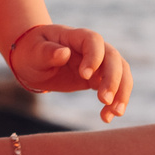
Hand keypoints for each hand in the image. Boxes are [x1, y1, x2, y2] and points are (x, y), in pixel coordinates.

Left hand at [10, 24, 133, 121]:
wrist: (33, 62)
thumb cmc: (32, 52)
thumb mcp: (33, 52)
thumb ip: (47, 52)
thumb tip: (63, 52)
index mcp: (75, 37)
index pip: (93, 41)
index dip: (94, 56)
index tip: (85, 75)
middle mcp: (92, 48)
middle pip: (113, 58)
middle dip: (113, 79)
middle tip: (103, 100)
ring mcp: (99, 63)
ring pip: (121, 73)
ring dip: (122, 92)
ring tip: (114, 113)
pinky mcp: (99, 78)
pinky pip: (114, 88)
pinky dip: (114, 102)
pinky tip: (107, 118)